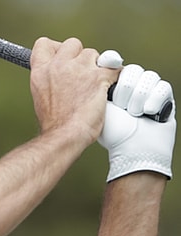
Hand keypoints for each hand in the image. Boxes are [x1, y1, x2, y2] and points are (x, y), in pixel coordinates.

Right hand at [30, 38, 117, 143]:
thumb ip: (50, 78)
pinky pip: (113, 67)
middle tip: (82, 75)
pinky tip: (108, 88)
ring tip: (93, 88)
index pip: (44, 43)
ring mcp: (78, 69)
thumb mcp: (41, 96)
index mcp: (40, 71)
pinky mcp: (98, 77)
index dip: (56, 48)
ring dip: (97, 68)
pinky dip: (114, 77)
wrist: (65, 136)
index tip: (63, 59)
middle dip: (80, 56)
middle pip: (73, 43)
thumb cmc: (55, 123)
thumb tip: (61, 72)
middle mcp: (57, 66)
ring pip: (94, 55)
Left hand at [97, 63, 175, 181]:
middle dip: (126, 89)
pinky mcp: (165, 96)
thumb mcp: (99, 106)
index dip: (112, 64)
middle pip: (132, 70)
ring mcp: (149, 90)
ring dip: (139, 98)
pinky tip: (148, 113)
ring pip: (148, 77)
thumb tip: (101, 59)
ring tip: (134, 114)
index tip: (111, 67)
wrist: (133, 149)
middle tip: (122, 107)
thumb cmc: (113, 132)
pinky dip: (154, 101)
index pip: (115, 65)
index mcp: (113, 86)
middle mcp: (132, 85)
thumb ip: (97, 84)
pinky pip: (162, 86)